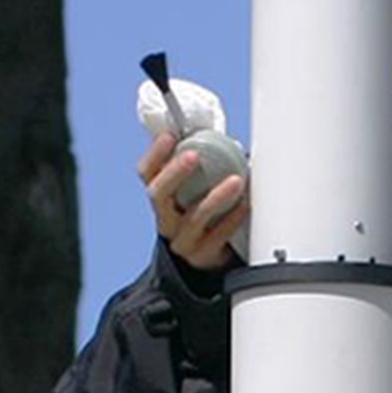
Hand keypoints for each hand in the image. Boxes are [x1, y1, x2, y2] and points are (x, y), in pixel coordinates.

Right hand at [139, 133, 247, 270]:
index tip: (169, 136)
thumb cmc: (206, 216)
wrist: (209, 259)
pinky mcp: (203, 256)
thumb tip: (217, 134)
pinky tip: (244, 205)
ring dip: (215, 197)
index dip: (154, 154)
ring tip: (236, 180)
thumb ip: (203, 167)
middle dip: (174, 173)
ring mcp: (182, 240)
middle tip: (194, 155)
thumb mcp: (197, 191)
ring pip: (194, 218)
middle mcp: (166, 220)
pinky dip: (232, 218)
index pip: (146, 174)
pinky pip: (218, 237)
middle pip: (158, 195)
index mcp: (162, 199)